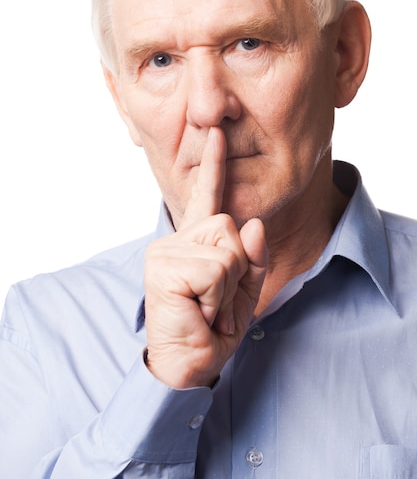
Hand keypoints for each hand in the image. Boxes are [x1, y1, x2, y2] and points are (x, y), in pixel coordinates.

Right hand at [144, 127, 267, 387]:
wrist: (188, 366)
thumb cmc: (212, 328)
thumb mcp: (244, 292)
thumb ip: (253, 258)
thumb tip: (254, 225)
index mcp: (195, 243)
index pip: (208, 197)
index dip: (214, 164)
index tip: (215, 131)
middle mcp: (176, 239)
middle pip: (229, 225)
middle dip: (237, 268)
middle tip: (214, 299)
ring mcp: (166, 250)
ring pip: (227, 246)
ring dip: (227, 286)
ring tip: (205, 306)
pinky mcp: (163, 265)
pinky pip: (217, 268)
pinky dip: (217, 296)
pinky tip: (197, 310)